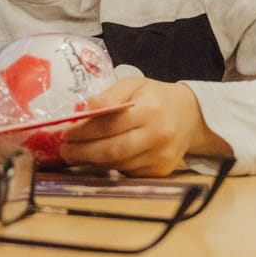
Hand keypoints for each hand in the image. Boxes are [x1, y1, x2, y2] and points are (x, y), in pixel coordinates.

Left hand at [59, 77, 231, 176]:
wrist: (191, 116)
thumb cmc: (155, 97)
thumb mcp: (134, 85)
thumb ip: (110, 95)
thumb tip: (87, 107)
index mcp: (150, 110)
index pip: (110, 125)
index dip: (84, 131)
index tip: (66, 134)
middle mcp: (157, 136)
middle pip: (112, 150)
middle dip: (83, 152)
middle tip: (65, 151)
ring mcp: (160, 157)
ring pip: (118, 164)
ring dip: (93, 161)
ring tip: (76, 155)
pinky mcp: (160, 171)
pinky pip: (128, 172)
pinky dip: (110, 167)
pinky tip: (98, 160)